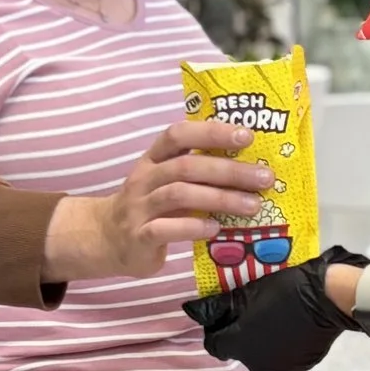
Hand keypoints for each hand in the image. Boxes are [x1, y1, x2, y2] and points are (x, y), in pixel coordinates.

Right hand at [45, 119, 272, 281]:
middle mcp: (144, 178)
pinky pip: (166, 228)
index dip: (211, 131)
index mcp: (153, 159)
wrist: (105, 239)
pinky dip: (193, 227)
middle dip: (229, 170)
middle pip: (186, 166)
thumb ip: (196, 172)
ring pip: (179, 195)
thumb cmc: (148, 206)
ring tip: (252, 206)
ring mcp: (139, 207)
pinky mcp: (139, 237)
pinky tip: (216, 229)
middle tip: (264, 177)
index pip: (178, 134)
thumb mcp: (164, 181)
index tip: (246, 135)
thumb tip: (249, 167)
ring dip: (220, 198)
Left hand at [184, 246, 369, 370]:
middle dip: (239, 334)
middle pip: (238, 350)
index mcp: (239, 344)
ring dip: (261, 340)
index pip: (213, 344)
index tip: (225, 314)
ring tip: (273, 317)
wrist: (329, 297)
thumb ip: (219, 305)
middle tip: (252, 310)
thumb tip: (194, 310)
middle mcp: (256, 362)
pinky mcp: (300, 364)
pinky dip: (282, 344)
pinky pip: (283, 356)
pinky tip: (291, 325)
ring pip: (260, 355)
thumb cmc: (286, 288)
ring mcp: (280, 366)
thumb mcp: (249, 290)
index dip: (216, 328)